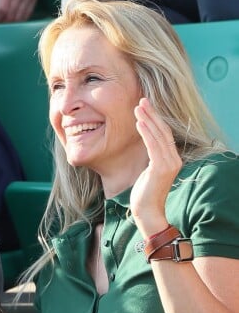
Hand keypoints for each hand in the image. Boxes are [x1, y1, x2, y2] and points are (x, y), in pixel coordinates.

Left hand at [130, 98, 181, 237]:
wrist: (147, 212)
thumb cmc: (144, 194)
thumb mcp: (148, 171)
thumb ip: (150, 158)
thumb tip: (144, 145)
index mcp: (172, 159)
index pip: (164, 134)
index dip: (155, 119)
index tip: (145, 107)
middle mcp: (174, 159)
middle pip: (163, 131)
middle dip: (152, 114)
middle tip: (141, 100)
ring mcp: (169, 163)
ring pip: (158, 135)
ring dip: (147, 120)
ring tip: (138, 108)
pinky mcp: (161, 167)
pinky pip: (153, 145)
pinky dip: (146, 132)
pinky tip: (139, 123)